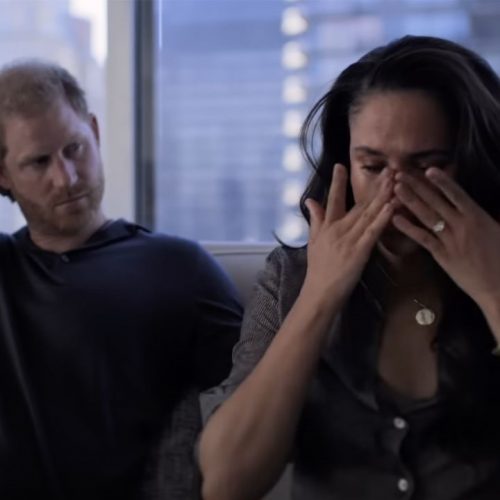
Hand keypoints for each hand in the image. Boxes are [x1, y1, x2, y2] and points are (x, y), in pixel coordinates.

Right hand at [303, 164, 393, 306]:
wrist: (320, 291)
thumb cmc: (318, 268)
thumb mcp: (313, 241)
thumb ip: (315, 219)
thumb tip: (310, 200)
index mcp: (327, 226)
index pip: (333, 199)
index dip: (337, 182)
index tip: (341, 164)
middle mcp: (338, 229)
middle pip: (359, 204)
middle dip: (374, 186)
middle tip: (388, 169)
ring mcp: (349, 239)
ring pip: (368, 214)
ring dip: (383, 196)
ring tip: (395, 181)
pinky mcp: (359, 251)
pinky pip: (373, 232)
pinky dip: (382, 218)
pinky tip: (391, 205)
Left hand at [392, 167, 499, 310]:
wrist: (499, 286)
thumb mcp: (497, 230)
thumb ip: (482, 216)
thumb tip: (471, 205)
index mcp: (478, 216)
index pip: (457, 194)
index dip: (442, 181)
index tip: (428, 169)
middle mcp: (462, 225)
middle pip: (436, 201)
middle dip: (417, 186)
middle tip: (400, 174)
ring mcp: (451, 240)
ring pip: (427, 217)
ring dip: (410, 202)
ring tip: (395, 189)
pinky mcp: (443, 255)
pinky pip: (423, 239)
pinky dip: (409, 228)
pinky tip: (396, 219)